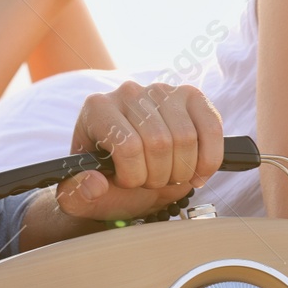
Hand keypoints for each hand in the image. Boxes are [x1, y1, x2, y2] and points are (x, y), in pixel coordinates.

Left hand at [56, 81, 223, 221]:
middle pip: (159, 142)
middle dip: (159, 176)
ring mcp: (162, 90)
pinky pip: (211, 127)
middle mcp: (128, 92)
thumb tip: (95, 183)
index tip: (129, 182)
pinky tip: (197, 172)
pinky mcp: (191, 96)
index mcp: (97, 109)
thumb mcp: (81, 197)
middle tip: (151, 183)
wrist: (131, 178)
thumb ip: (76, 195)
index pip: (127, 146)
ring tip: (169, 176)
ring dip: (182, 170)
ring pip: (186, 137)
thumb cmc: (106, 183)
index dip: (134, 176)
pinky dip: (209, 159)